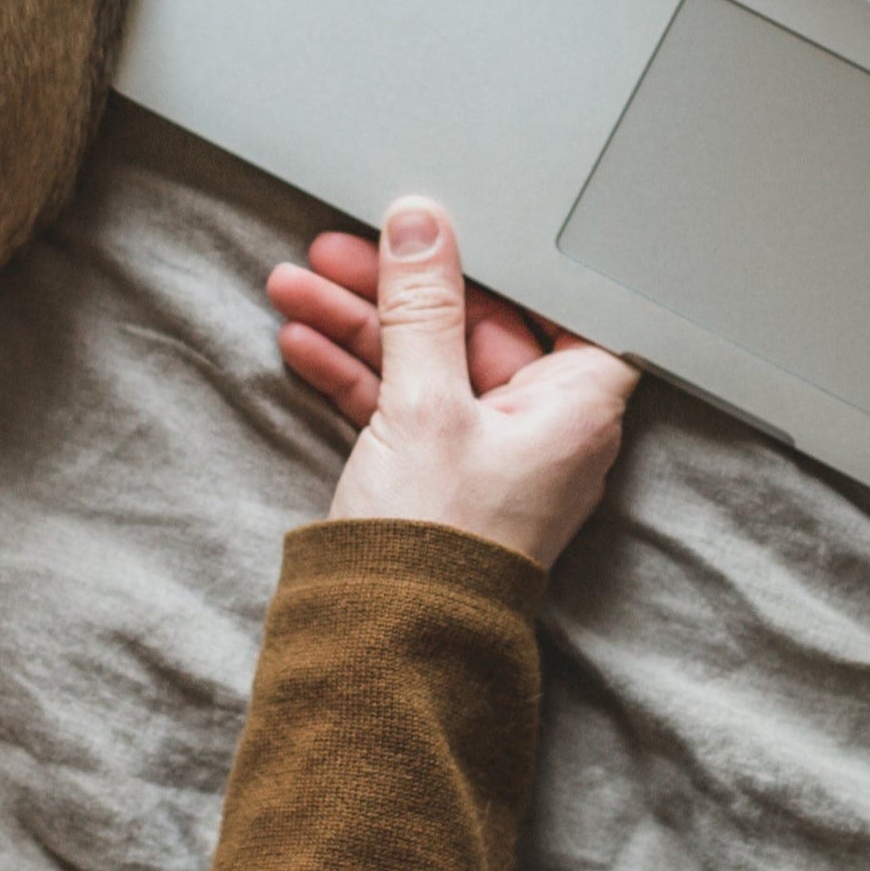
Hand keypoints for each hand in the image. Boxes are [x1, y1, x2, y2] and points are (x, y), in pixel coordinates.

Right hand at [267, 198, 639, 566]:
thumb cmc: (437, 547)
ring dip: (358, 323)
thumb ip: (421, 306)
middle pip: (473, 326)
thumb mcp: (424, 404)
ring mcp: (486, 451)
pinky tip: (302, 341)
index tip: (443, 225)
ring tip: (293, 285)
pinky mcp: (438, 474)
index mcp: (576, 405)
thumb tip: (421, 227)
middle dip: (395, 286)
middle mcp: (541, 427)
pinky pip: (400, 404)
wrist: (388, 645)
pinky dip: (354, 374)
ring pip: (424, 361)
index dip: (498, 260)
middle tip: (337, 247)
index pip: (553, 304)